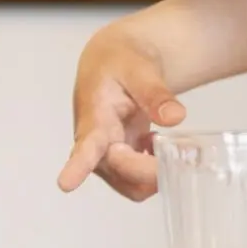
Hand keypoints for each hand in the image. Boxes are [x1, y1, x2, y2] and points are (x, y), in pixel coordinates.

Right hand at [58, 26, 184, 198]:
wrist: (115, 61)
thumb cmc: (120, 61)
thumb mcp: (139, 68)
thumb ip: (156, 94)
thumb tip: (175, 117)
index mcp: (94, 117)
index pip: (85, 146)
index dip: (77, 166)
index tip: (66, 182)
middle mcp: (96, 144)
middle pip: (119, 175)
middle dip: (149, 171)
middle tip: (180, 150)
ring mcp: (109, 156)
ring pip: (132, 185)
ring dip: (157, 174)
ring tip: (171, 144)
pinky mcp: (122, 161)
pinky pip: (141, 182)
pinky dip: (160, 171)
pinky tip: (161, 145)